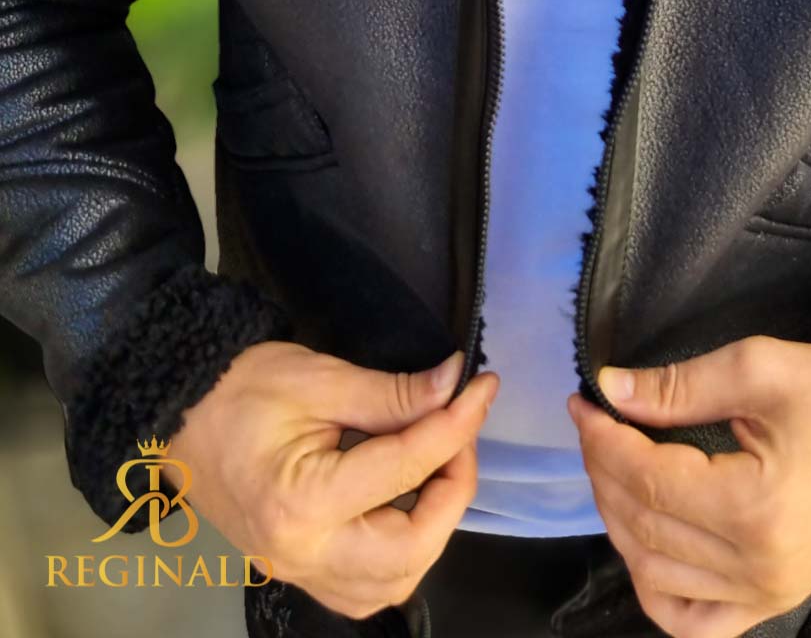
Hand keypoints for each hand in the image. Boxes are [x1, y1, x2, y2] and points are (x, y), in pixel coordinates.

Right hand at [173, 340, 499, 618]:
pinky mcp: (297, 570)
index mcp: (303, 502)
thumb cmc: (238, 388)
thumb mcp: (318, 377)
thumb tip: (455, 385)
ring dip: (432, 527)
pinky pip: (366, 586)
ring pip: (393, 582)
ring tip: (437, 465)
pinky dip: (403, 551)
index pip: (405, 468)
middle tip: (459, 435)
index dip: (456, 424)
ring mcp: (298, 572)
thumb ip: (392, 392)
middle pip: (409, 552)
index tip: (482, 387)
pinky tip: (408, 501)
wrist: (176, 413)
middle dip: (450, 492)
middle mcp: (302, 554)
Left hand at [566, 335, 810, 637]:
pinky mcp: (773, 601)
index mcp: (755, 508)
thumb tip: (612, 390)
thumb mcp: (760, 367)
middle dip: (604, 470)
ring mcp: (766, 594)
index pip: (648, 480)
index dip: (604, 439)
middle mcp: (757, 567)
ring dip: (620, 519)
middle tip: (594, 425)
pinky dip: (656, 590)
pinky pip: (695, 622)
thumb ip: (679, 386)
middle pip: (644, 525)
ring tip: (612, 467)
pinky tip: (643, 547)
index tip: (585, 402)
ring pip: (656, 573)